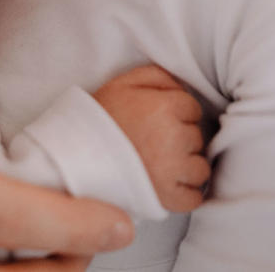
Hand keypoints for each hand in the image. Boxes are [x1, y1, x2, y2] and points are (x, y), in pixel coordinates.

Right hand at [93, 64, 209, 213]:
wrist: (74, 157)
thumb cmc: (98, 118)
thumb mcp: (122, 84)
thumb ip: (157, 75)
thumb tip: (182, 85)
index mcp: (164, 107)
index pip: (193, 108)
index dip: (175, 112)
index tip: (156, 119)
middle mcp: (173, 137)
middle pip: (197, 137)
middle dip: (180, 138)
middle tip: (153, 141)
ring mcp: (173, 170)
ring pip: (200, 168)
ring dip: (185, 167)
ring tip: (158, 163)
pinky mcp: (169, 198)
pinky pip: (194, 197)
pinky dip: (183, 193)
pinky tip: (164, 184)